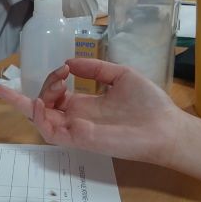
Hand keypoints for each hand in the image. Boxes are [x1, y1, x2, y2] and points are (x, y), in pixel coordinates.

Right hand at [0, 58, 180, 164]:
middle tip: (59, 77)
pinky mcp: (78, 139)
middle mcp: (76, 117)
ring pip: (40, 119)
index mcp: (85, 104)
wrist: (165, 127)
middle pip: (41, 107)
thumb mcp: (120, 75)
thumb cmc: (148, 103)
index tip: (64, 68)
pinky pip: (50, 132)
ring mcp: (75, 129)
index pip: (54, 96)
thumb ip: (95, 69)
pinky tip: (42, 102)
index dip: (51, 80)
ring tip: (55, 85)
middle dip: (39, 88)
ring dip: (35, 101)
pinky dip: (40, 117)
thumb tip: (68, 62)